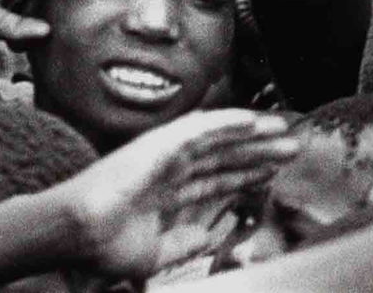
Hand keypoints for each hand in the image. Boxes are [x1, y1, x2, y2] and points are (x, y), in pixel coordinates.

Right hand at [62, 111, 296, 277]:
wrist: (81, 237)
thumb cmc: (107, 245)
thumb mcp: (159, 251)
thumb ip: (187, 240)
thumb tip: (213, 234)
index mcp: (167, 190)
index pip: (216, 177)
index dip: (246, 174)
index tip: (272, 172)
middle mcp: (168, 166)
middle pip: (223, 155)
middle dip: (258, 152)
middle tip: (291, 148)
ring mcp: (164, 152)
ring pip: (217, 138)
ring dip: (252, 135)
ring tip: (283, 132)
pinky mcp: (159, 144)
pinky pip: (199, 129)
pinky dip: (226, 123)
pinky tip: (251, 121)